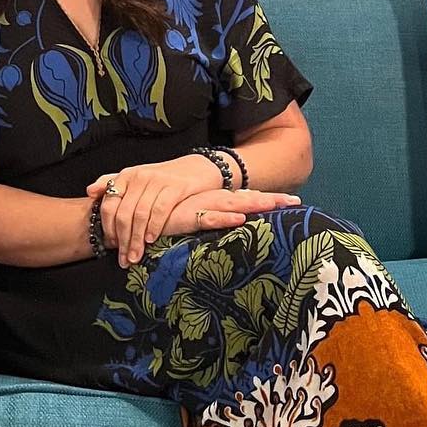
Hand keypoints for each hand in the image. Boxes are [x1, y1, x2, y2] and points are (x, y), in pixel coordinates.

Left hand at [87, 154, 225, 266]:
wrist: (197, 168)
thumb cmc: (164, 178)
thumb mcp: (137, 178)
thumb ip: (113, 184)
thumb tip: (89, 192)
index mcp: (127, 176)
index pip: (110, 204)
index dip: (108, 227)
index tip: (111, 246)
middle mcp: (139, 177)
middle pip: (124, 214)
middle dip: (123, 240)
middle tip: (125, 260)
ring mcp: (157, 181)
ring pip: (140, 215)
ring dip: (137, 240)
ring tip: (136, 256)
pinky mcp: (175, 187)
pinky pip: (160, 210)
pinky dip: (154, 227)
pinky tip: (151, 240)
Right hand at [161, 188, 300, 242]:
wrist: (131, 213)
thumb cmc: (159, 220)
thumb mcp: (184, 221)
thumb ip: (203, 223)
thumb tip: (223, 229)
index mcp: (210, 200)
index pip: (243, 198)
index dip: (266, 198)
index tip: (291, 201)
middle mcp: (207, 200)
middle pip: (245, 199)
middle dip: (270, 200)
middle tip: (295, 201)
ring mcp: (196, 207)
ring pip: (231, 205)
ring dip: (253, 205)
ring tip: (276, 205)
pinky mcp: (182, 217)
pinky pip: (206, 218)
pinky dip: (222, 219)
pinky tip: (239, 219)